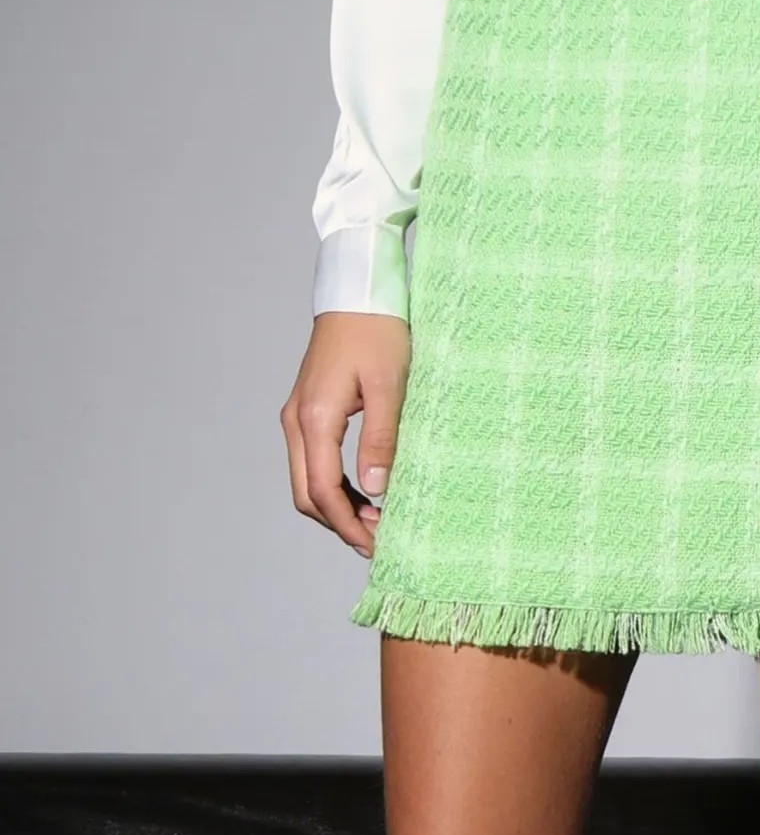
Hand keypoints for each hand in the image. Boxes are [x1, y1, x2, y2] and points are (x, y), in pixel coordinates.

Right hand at [280, 312, 411, 556]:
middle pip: (307, 494)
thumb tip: (377, 490)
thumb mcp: (388, 384)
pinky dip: (333, 483)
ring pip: (306, 479)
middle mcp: (296, 420)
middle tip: (378, 539)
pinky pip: (312, 459)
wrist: (358, 288)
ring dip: (336, 505)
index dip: (348, 525)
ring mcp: (298, 413)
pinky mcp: (307, 407)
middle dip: (339, 523)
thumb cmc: (377, 328)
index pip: (322, 492)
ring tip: (375, 519)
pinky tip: (363, 488)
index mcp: (314, 418)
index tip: (376, 545)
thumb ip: (380, 438)